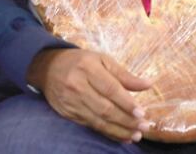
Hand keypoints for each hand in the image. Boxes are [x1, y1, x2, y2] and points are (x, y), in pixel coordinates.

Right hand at [26, 48, 151, 142]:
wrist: (47, 68)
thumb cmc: (80, 62)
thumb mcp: (101, 60)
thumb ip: (123, 74)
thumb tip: (148, 85)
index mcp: (88, 67)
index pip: (110, 89)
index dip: (127, 103)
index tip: (142, 113)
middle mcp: (77, 85)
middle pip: (105, 108)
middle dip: (127, 120)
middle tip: (144, 127)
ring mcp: (71, 101)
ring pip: (98, 120)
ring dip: (119, 130)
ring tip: (136, 135)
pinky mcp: (68, 113)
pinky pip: (91, 125)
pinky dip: (108, 132)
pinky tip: (121, 136)